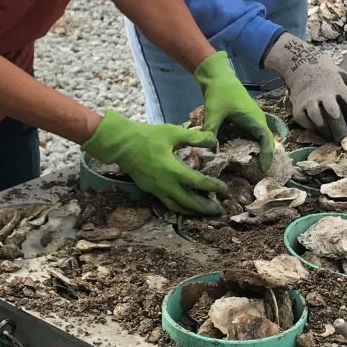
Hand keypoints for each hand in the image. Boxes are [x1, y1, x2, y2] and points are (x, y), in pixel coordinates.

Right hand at [82, 111, 225, 214]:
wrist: (122, 145)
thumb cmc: (148, 137)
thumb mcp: (172, 132)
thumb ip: (194, 137)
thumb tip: (213, 140)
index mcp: (174, 170)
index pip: (198, 183)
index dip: (213, 187)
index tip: (224, 189)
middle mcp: (166, 185)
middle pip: (189, 202)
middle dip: (205, 207)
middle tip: (218, 210)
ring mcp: (157, 190)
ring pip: (177, 207)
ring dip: (192, 212)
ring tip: (203, 213)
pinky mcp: (150, 190)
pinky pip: (167, 204)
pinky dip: (179, 207)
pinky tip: (184, 205)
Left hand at [194, 51, 274, 166]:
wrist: (217, 76)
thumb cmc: (220, 92)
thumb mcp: (214, 112)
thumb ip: (211, 131)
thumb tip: (207, 152)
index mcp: (254, 119)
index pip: (266, 140)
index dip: (266, 155)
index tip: (263, 170)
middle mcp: (256, 122)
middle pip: (263, 144)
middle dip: (261, 159)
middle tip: (256, 177)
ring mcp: (250, 122)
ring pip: (254, 142)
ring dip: (251, 154)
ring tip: (246, 172)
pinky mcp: (242, 123)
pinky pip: (245, 139)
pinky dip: (241, 148)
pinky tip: (232, 158)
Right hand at [264, 32, 346, 142]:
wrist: (301, 64)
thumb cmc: (327, 72)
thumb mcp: (344, 74)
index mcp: (337, 86)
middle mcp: (323, 94)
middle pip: (334, 115)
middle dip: (341, 130)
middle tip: (346, 140)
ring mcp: (309, 100)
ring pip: (318, 120)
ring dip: (327, 132)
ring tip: (333, 138)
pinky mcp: (297, 107)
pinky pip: (305, 121)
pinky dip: (312, 128)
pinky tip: (319, 131)